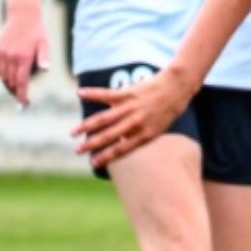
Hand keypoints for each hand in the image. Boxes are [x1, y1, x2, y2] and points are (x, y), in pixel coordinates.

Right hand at [0, 5, 49, 105]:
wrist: (23, 16)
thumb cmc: (38, 32)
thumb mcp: (45, 44)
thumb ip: (44, 58)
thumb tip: (45, 70)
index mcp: (24, 57)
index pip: (21, 82)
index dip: (22, 95)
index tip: (24, 104)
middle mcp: (11, 56)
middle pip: (11, 82)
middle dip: (16, 92)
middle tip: (22, 98)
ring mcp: (2, 53)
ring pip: (2, 76)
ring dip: (8, 85)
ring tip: (16, 90)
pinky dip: (2, 75)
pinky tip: (8, 77)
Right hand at [73, 66, 193, 167]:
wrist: (177, 87)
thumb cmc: (168, 110)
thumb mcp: (158, 129)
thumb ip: (139, 135)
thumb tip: (120, 141)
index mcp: (145, 134)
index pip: (121, 149)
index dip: (106, 157)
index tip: (93, 163)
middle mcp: (136, 123)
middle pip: (109, 136)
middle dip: (92, 144)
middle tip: (77, 151)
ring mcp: (131, 108)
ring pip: (104, 118)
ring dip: (86, 126)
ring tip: (73, 132)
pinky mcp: (128, 93)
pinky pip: (106, 94)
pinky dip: (92, 93)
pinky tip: (79, 94)